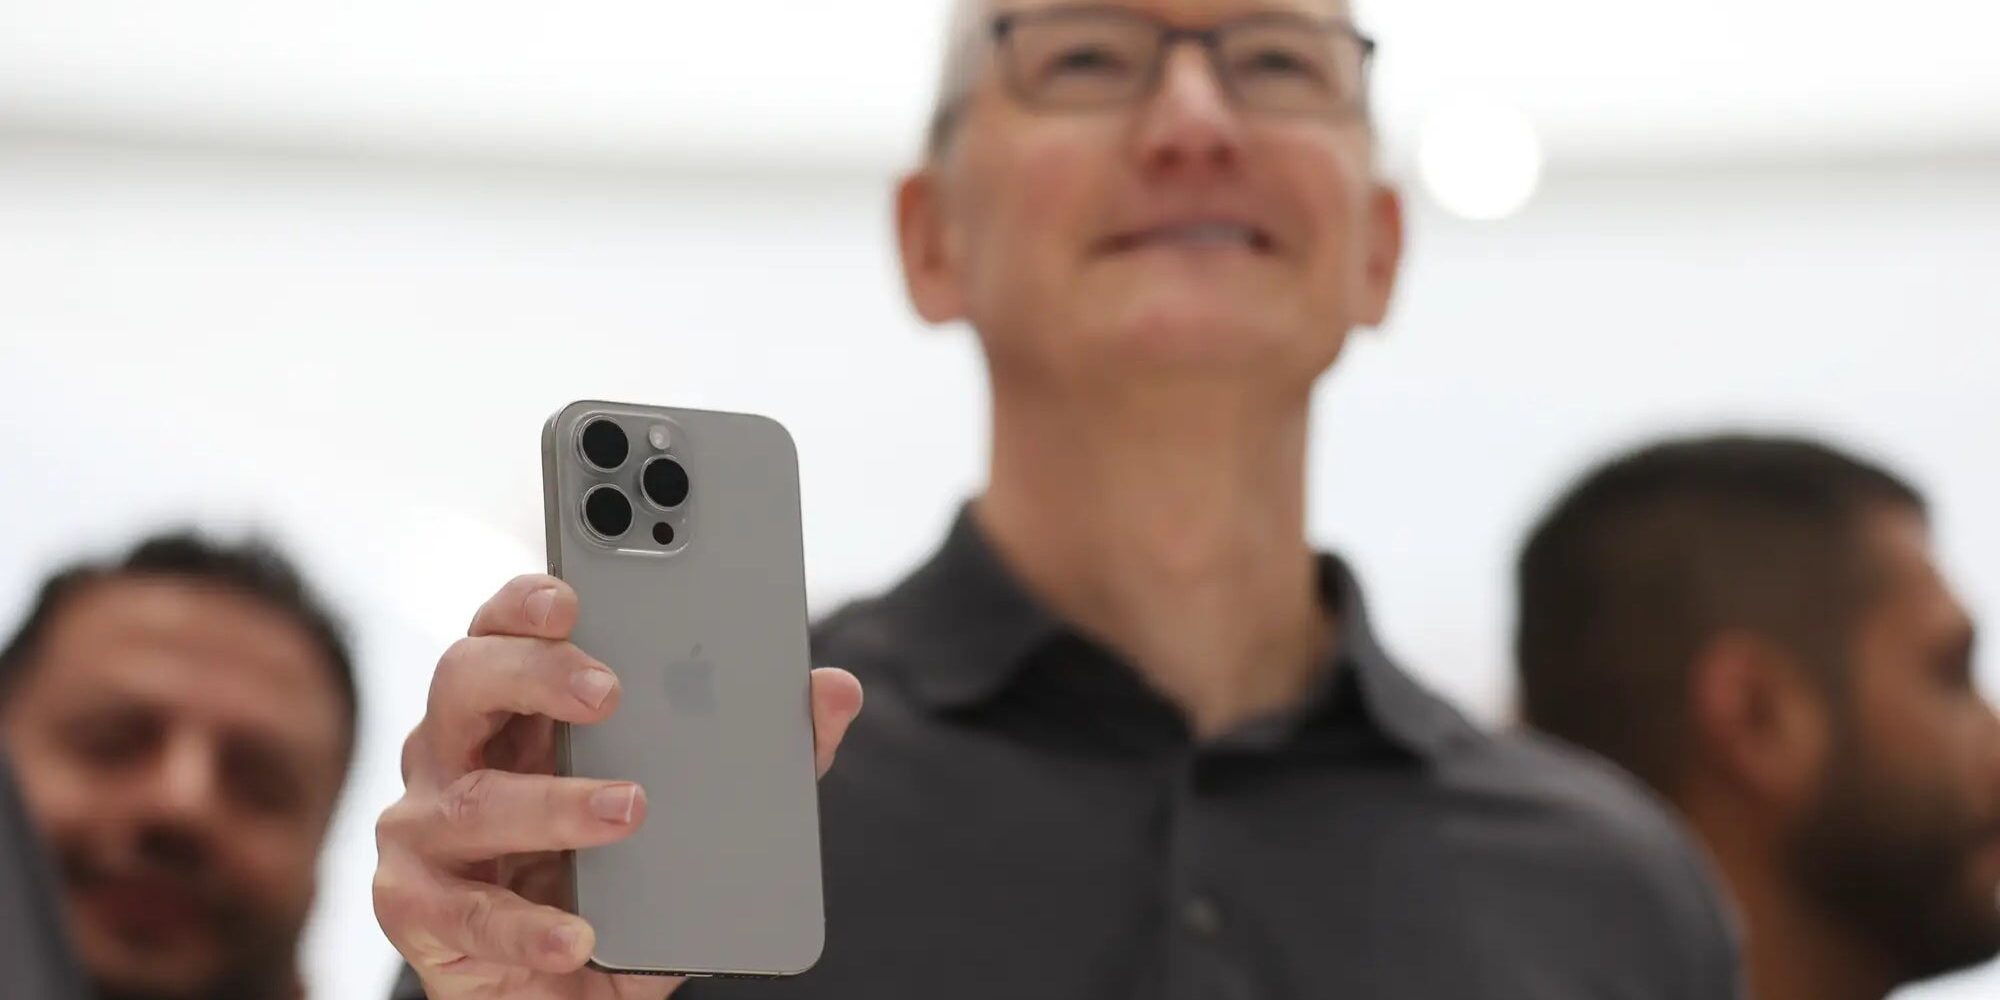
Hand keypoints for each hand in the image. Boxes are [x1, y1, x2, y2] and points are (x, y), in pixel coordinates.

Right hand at [374, 575, 863, 999]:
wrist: (572, 991)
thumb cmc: (624, 878)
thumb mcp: (704, 814)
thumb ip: (769, 752)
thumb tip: (835, 690)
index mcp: (519, 709)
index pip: (507, 626)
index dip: (529, 600)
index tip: (574, 593)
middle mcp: (457, 752)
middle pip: (465, 678)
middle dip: (533, 672)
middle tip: (608, 691)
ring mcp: (427, 829)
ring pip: (468, 798)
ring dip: (550, 803)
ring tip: (629, 809)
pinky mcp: (420, 910)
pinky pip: (468, 912)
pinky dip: (526, 923)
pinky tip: (579, 932)